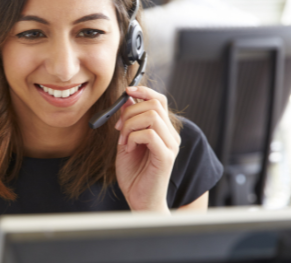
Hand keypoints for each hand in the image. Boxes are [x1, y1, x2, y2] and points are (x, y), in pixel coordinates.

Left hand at [114, 86, 180, 212]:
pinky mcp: (166, 156)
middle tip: (119, 129)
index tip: (127, 92)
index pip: (159, 100)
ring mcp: (171, 145)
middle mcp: (171, 135)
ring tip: (123, 141)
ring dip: (130, 126)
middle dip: (129, 113)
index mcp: (164, 130)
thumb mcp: (126, 141)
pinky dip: (133, 138)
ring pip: (151, 116)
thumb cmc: (134, 174)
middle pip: (153, 105)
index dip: (144, 91)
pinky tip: (128, 149)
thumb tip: (128, 99)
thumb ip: (129, 121)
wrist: (139, 200)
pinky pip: (149, 134)